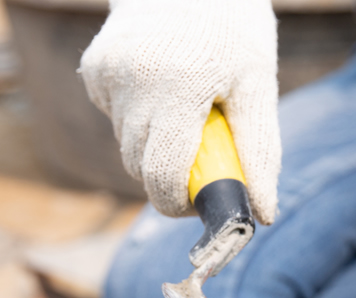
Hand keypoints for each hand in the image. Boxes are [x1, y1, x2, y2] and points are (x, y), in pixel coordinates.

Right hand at [79, 0, 280, 222]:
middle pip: (139, 168)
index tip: (200, 201)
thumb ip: (258, 150)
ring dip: (156, 144)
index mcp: (180, 86)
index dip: (179, 203)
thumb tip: (262, 213)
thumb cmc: (232, 27)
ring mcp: (107, 74)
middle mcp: (134, 81)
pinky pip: (116, 117)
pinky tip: (160, 84)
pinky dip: (139, 116)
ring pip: (127, 145)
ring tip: (185, 106)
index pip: (162, 176)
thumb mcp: (257, 84)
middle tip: (203, 154)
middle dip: (170, 176)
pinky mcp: (94, 69)